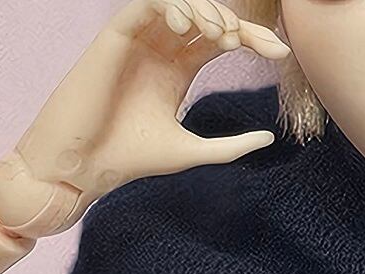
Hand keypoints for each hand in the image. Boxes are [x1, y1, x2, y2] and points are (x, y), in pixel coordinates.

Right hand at [0, 0, 289, 236]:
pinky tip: (189, 29)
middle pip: (208, 17)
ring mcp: (140, 38)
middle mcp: (161, 48)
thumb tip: (269, 138)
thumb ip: (230, 146)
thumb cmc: (129, 158)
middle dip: (239, 24)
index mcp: (178, 69)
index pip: (221, 39)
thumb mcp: (190, 151)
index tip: (280, 55)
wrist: (84, 166)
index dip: (252, 39)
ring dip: (207, 10)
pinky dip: (172, 6)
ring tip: (223, 36)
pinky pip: (147, 2)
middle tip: (260, 44)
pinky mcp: (116, 34)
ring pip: (180, 3)